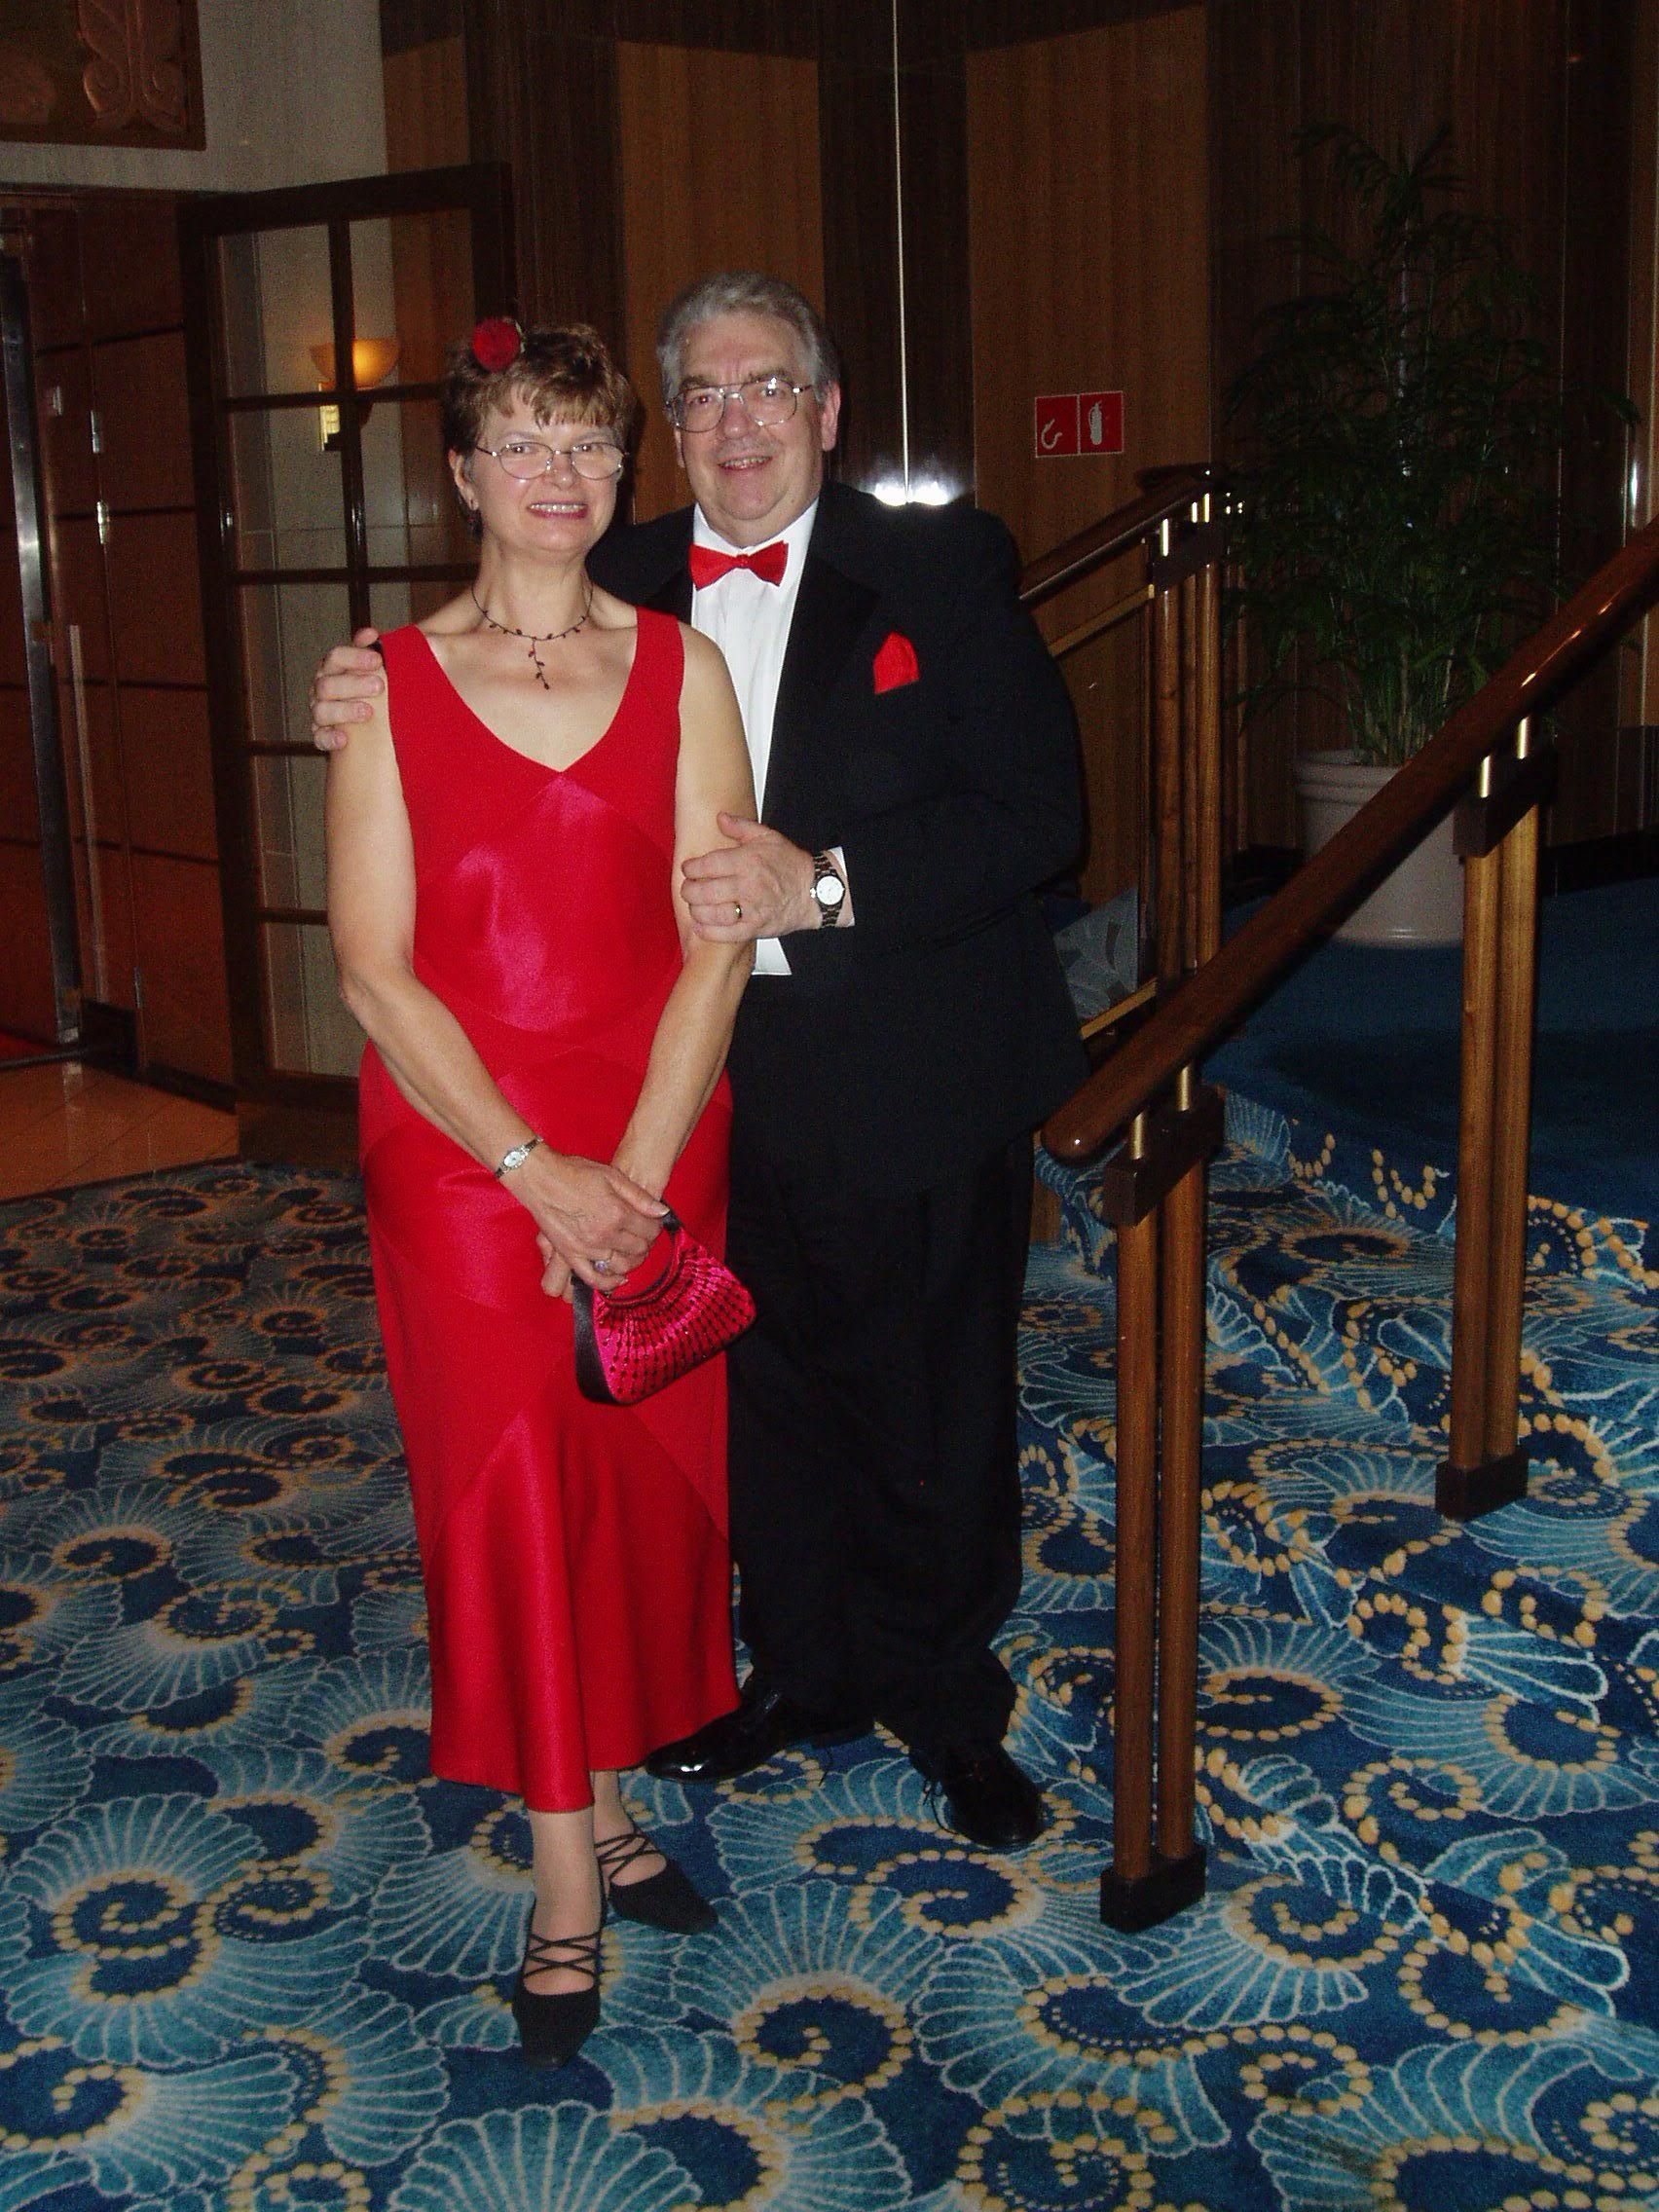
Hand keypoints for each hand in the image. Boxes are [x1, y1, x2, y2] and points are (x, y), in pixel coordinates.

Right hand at [309, 629, 384, 751]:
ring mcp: (321, 711)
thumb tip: (381, 634)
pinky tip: (344, 740)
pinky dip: (329, 738)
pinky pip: (319, 738)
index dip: (355, 658)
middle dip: (353, 684)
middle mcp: (323, 687)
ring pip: (321, 710)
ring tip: (368, 712)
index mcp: (335, 667)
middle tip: (380, 686)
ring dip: (344, 710)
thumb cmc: (385, 686)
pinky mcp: (323, 735)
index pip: (336, 657)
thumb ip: (386, 650)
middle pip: (327, 683)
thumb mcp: (390, 667)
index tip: (379, 659)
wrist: (383, 720)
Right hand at [511, 1150, 664, 1293]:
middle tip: (644, 1236)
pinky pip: (592, 1277)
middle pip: (638, 1248)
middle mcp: (605, 1234)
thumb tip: (662, 1212)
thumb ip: (639, 1197)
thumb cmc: (575, 1172)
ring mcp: (587, 1248)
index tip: (653, 1223)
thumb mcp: (612, 1176)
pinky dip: (608, 1282)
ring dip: (633, 1261)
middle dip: (647, 1243)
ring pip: (621, 1265)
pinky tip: (617, 1278)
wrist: (540, 1179)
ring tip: (633, 1252)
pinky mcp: (570, 1254)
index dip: (656, 1227)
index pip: (649, 1229)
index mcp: (617, 1213)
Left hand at [681, 812, 813, 939]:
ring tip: (695, 906)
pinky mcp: (756, 928)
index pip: (708, 865)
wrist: (815, 891)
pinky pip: (725, 934)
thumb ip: (741, 826)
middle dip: (689, 890)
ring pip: (711, 914)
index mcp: (748, 861)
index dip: (691, 868)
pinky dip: (708, 932)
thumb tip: (720, 817)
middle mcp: (748, 885)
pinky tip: (700, 926)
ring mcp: (752, 909)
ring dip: (696, 911)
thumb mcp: (768, 837)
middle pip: (704, 891)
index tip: (688, 869)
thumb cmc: (790, 865)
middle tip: (688, 889)